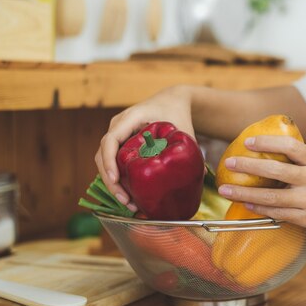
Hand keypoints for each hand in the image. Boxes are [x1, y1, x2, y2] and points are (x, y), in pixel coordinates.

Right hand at [95, 85, 194, 210]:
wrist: (171, 101)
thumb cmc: (176, 112)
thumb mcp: (183, 128)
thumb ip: (190, 148)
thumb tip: (202, 176)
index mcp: (130, 117)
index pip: (111, 139)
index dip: (110, 160)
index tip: (116, 179)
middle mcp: (118, 125)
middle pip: (103, 154)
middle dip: (110, 180)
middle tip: (125, 201)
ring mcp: (117, 134)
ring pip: (104, 161)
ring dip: (113, 184)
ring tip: (129, 204)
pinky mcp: (120, 144)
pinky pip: (112, 162)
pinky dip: (118, 179)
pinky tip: (129, 195)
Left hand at [217, 135, 305, 235]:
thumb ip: (301, 161)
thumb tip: (270, 152)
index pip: (290, 147)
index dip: (267, 143)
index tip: (248, 142)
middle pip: (276, 171)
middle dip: (248, 166)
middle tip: (230, 163)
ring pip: (271, 197)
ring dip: (245, 193)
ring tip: (227, 190)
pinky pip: (278, 213)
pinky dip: (260, 209)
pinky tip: (247, 204)